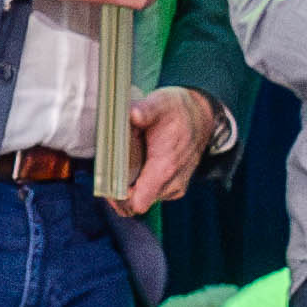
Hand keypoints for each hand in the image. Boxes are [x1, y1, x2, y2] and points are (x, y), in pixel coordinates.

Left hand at [109, 89, 219, 216]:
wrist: (201, 116)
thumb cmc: (177, 110)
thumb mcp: (160, 103)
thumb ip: (145, 110)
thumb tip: (133, 114)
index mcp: (165, 167)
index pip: (138, 202)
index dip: (118, 199)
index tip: (105, 183)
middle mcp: (172, 183)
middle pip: (135, 203)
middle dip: (118, 190)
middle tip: (108, 169)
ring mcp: (174, 187)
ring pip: (142, 199)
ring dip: (129, 186)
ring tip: (124, 163)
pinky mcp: (173, 186)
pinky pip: (150, 194)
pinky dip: (140, 184)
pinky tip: (136, 165)